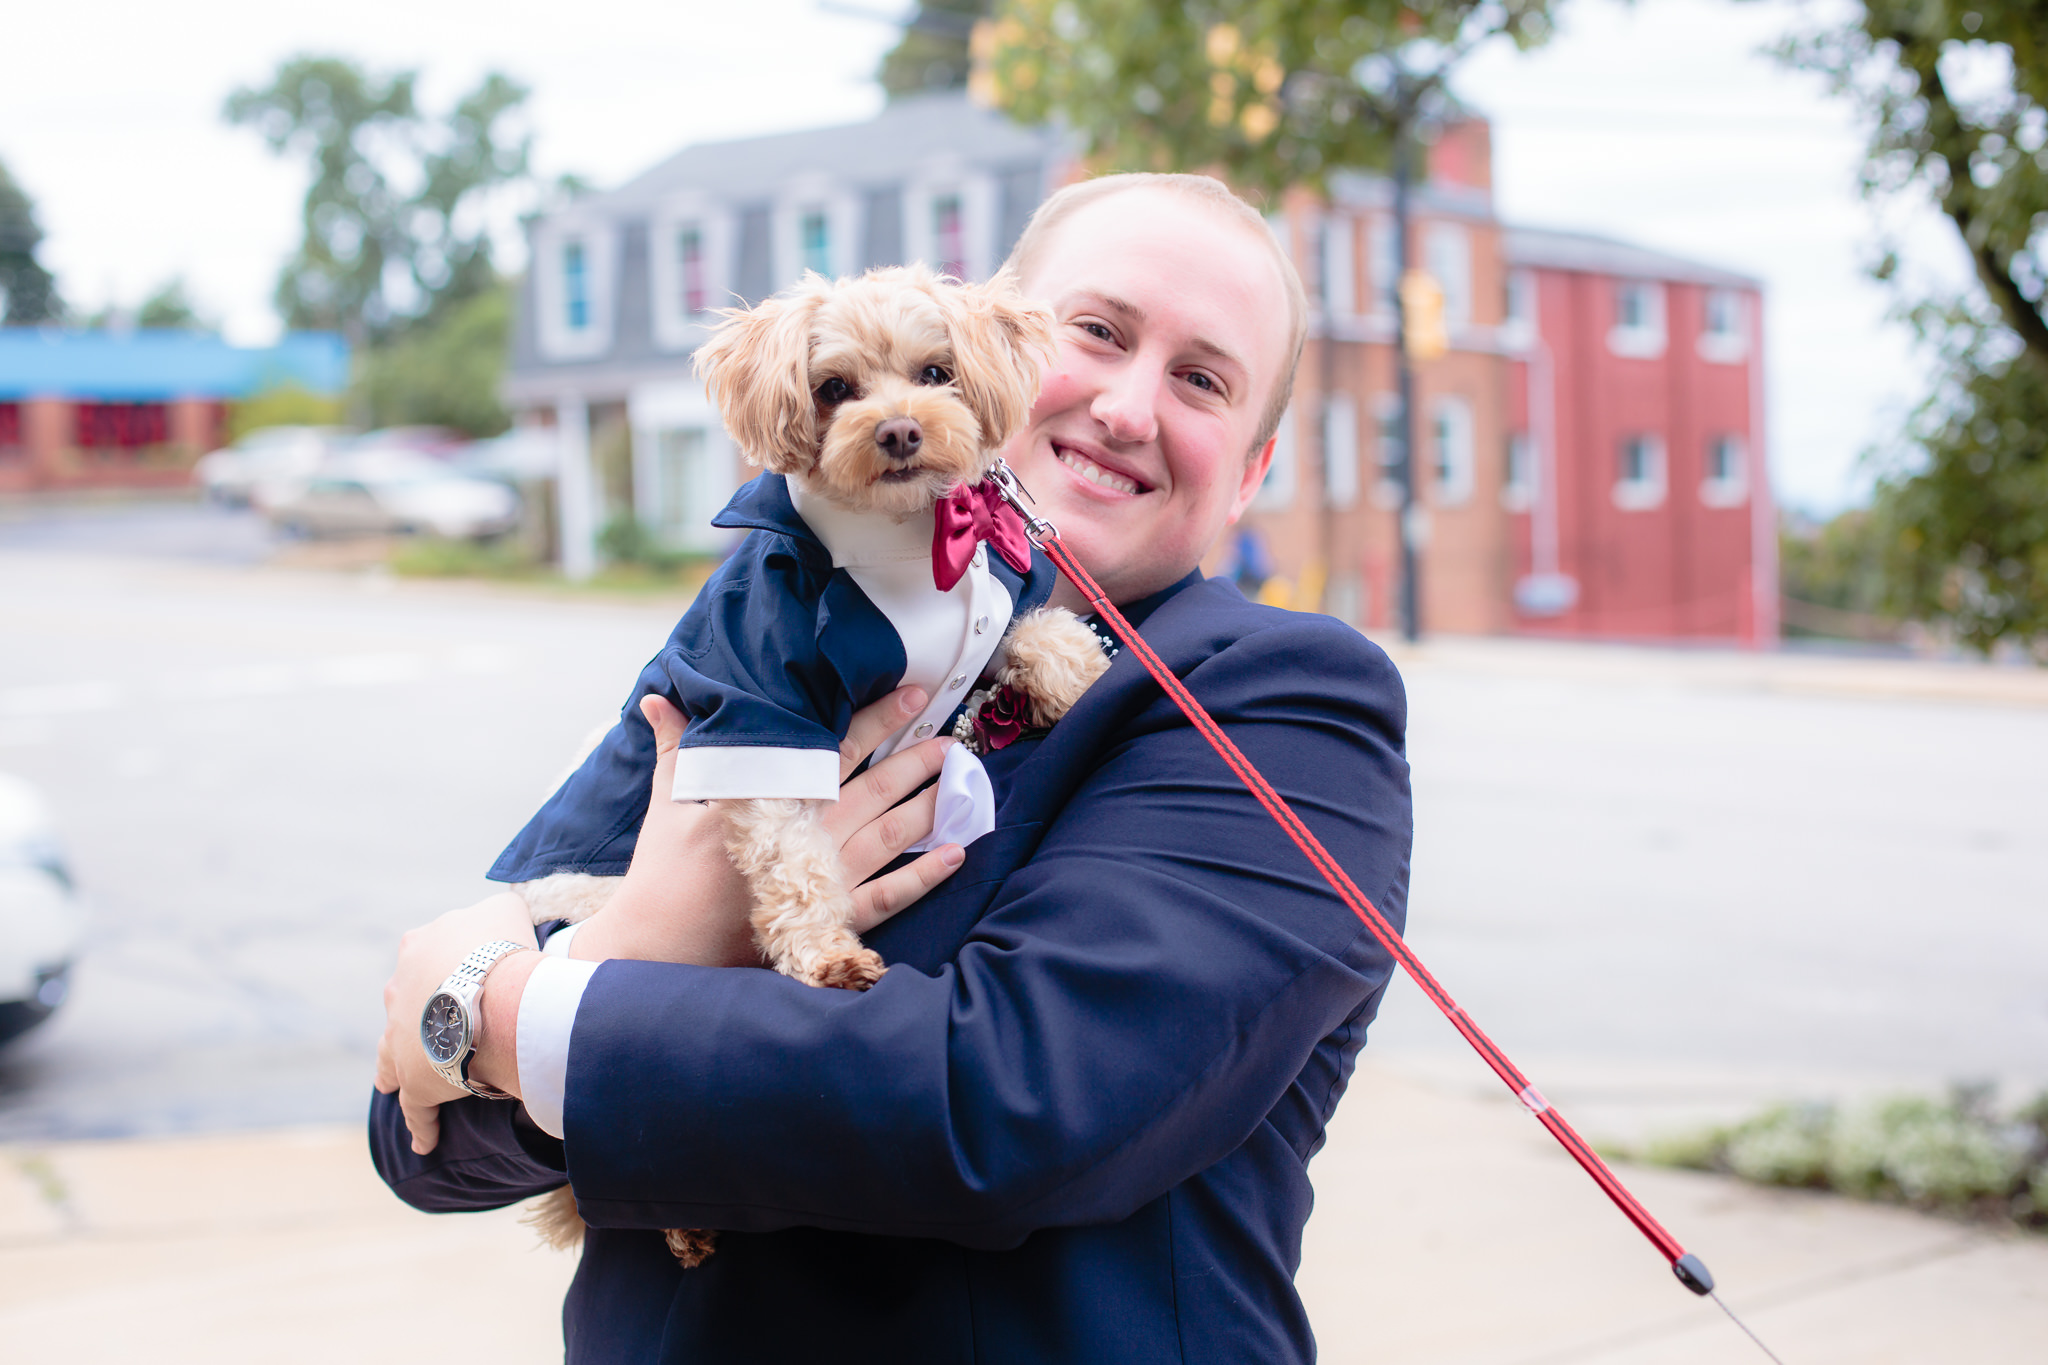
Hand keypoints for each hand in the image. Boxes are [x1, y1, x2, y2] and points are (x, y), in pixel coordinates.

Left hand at [374, 892, 535, 1154]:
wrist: (492, 994)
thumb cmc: (501, 949)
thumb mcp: (503, 909)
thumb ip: (498, 909)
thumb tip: (504, 910)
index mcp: (418, 948)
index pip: (421, 959)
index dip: (435, 970)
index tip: (450, 980)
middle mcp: (399, 991)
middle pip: (400, 1006)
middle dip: (409, 1018)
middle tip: (424, 1033)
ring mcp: (400, 1038)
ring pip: (391, 1057)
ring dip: (396, 1070)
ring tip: (395, 1084)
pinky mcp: (415, 1081)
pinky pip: (417, 1109)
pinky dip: (421, 1125)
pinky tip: (424, 1143)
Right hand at [570, 685, 968, 964]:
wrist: (658, 947)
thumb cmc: (662, 874)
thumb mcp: (667, 803)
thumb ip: (675, 748)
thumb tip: (657, 700)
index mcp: (770, 801)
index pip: (835, 751)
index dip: (877, 722)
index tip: (913, 697)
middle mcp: (804, 838)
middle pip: (873, 789)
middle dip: (914, 760)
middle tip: (950, 736)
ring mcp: (821, 881)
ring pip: (888, 836)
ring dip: (927, 807)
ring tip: (959, 782)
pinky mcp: (827, 920)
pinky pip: (885, 899)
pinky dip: (922, 878)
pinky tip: (954, 855)